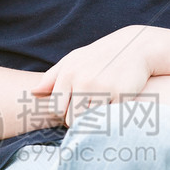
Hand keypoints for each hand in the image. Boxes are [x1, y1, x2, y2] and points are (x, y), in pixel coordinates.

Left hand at [31, 26, 151, 126]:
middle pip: (71, 119)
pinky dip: (111, 118)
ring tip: (100, 111)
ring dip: (93, 121)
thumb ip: (52, 76)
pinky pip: (108, 118)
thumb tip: (33, 92)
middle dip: (79, 120)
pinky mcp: (120, 94)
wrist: (136, 47)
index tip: (74, 109)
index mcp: (68, 73)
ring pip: (88, 122)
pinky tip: (115, 107)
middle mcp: (83, 80)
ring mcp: (102, 88)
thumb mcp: (74, 60)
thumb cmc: (99, 57)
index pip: (56, 108)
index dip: (64, 113)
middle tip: (89, 113)